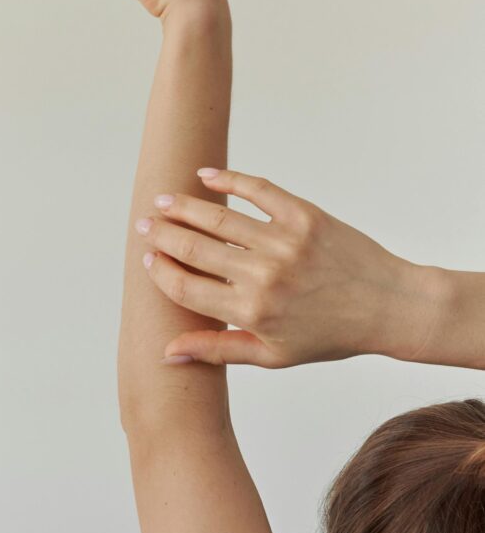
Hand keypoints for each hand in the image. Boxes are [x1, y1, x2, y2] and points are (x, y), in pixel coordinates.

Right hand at [135, 167, 438, 367]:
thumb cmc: (330, 335)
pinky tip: (206, 176)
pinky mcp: (304, 215)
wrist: (388, 306)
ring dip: (184, 206)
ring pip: (219, 217)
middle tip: (144, 225)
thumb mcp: (273, 355)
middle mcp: (264, 276)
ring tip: (163, 201)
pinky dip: (229, 179)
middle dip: (162, 235)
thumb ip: (218, 349)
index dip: (160, 271)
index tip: (147, 259)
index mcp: (252, 313)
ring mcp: (284, 242)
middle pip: (194, 249)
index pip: (186, 287)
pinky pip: (258, 190)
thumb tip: (167, 353)